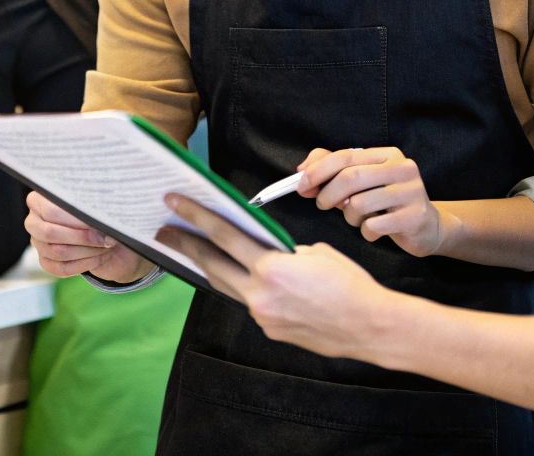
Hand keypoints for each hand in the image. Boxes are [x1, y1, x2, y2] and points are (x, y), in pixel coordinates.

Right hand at [24, 190, 152, 282]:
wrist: (102, 233)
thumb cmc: (96, 212)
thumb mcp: (95, 202)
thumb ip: (92, 205)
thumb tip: (99, 216)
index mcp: (39, 200)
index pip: (51, 211)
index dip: (75, 218)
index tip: (97, 221)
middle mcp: (33, 222)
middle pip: (50, 233)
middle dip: (82, 237)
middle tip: (105, 237)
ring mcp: (38, 243)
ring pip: (58, 252)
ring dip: (87, 251)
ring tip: (105, 246)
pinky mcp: (46, 262)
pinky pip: (62, 268)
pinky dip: (84, 264)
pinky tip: (98, 257)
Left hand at [157, 194, 396, 359]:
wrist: (369, 326)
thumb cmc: (350, 284)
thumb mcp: (315, 252)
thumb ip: (283, 251)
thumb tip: (267, 253)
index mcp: (270, 267)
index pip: (223, 235)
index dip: (195, 217)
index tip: (174, 203)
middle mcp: (260, 294)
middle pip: (212, 264)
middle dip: (186, 245)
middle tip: (164, 231)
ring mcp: (263, 316)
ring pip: (228, 286)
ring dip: (210, 268)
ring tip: (193, 253)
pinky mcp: (270, 330)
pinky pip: (251, 303)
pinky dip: (244, 288)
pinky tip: (242, 279)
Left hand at [298, 147, 451, 256]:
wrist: (427, 227)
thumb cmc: (387, 203)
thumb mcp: (362, 182)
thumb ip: (333, 170)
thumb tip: (302, 170)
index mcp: (388, 154)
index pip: (346, 157)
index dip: (318, 170)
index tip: (301, 185)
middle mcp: (402, 168)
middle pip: (351, 178)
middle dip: (327, 194)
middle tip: (321, 205)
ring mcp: (411, 192)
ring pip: (359, 204)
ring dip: (349, 217)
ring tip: (358, 218)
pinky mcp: (414, 216)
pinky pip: (373, 226)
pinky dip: (365, 232)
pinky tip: (374, 230)